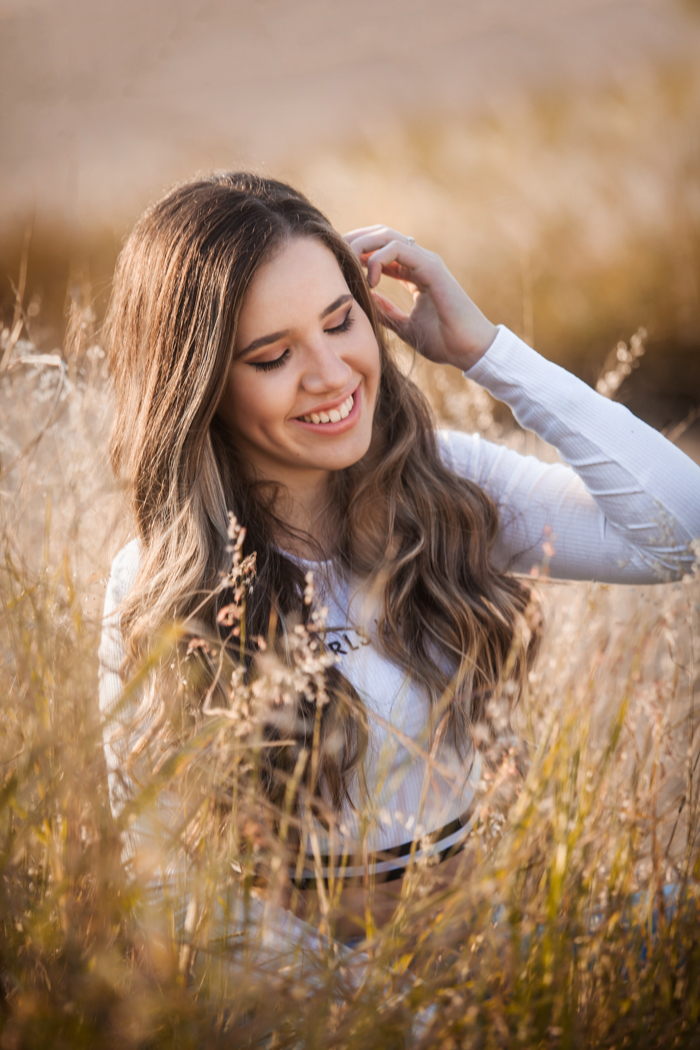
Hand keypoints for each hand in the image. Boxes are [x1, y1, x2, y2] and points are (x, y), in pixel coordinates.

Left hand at [344, 226, 496, 371]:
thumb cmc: (443, 341)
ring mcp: (427, 262)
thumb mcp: (404, 326)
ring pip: (388, 237)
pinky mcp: (432, 268)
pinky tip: (371, 279)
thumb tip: (363, 300)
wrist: (469, 351)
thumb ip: (386, 311)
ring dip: (363, 245)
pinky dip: (380, 259)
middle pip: (381, 236)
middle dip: (355, 241)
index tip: (337, 265)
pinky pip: (400, 250)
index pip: (381, 251)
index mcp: (414, 274)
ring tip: (348, 263)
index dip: (357, 253)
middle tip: (335, 257)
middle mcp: (420, 263)